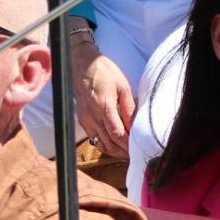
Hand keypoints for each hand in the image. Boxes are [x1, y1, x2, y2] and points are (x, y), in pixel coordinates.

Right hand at [73, 40, 135, 155]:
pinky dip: (104, 144)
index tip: (137, 149)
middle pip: (109, 143)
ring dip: (113, 151)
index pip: (117, 134)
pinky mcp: (82, 119)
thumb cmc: (104, 72)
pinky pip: (93, 138)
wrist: (82, 65)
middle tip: (134, 155)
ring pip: (100, 143)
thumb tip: (135, 125)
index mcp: (104, 107)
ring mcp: (85, 119)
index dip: (128, 145)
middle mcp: (93, 116)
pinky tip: (113, 143)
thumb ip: (129, 107)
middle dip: (122, 152)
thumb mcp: (122, 86)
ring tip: (126, 152)